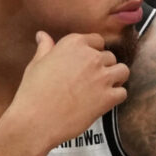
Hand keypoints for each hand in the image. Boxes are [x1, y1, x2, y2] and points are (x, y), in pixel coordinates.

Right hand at [0, 31, 128, 149]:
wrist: (36, 119)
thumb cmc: (33, 91)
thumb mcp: (37, 63)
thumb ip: (45, 48)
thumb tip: (42, 35)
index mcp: (74, 44)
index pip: (97, 41)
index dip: (93, 52)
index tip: (86, 63)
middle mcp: (91, 57)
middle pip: (109, 57)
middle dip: (103, 67)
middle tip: (91, 81)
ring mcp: (102, 77)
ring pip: (122, 71)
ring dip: (115, 78)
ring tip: (103, 89)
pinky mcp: (108, 97)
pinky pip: (122, 92)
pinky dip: (116, 97)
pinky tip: (103, 102)